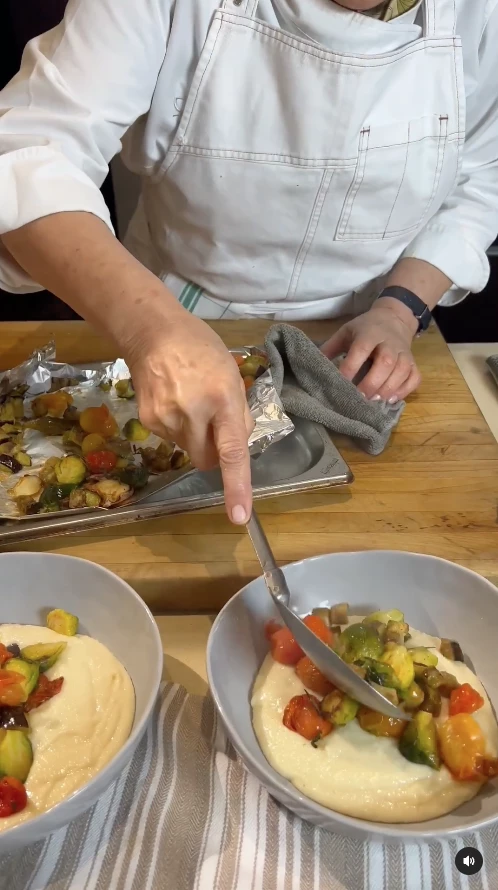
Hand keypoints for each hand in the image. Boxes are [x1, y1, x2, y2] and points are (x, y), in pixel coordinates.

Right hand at [125, 311, 253, 524]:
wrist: (152, 333)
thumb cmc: (201, 350)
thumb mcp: (231, 375)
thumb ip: (239, 413)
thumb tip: (239, 448)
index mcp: (222, 399)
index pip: (232, 452)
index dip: (237, 486)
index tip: (240, 516)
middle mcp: (192, 413)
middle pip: (208, 461)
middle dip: (215, 452)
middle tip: (214, 422)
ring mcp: (166, 420)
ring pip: (189, 451)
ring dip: (195, 437)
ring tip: (190, 401)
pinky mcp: (148, 422)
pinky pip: (171, 439)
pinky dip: (178, 428)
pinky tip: (174, 401)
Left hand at [321, 299, 421, 401]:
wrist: (394, 318)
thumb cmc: (365, 328)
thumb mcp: (345, 332)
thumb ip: (330, 349)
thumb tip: (312, 368)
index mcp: (369, 333)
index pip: (360, 350)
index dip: (350, 367)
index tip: (341, 384)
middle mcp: (389, 343)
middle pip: (386, 362)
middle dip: (372, 382)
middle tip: (360, 398)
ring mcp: (404, 353)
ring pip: (402, 371)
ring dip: (389, 388)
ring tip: (374, 402)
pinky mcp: (414, 363)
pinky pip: (415, 377)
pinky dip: (406, 390)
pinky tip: (392, 400)